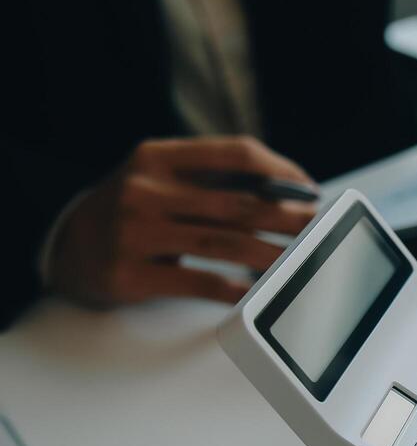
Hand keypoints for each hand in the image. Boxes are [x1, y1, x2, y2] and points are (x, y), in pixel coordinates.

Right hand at [47, 136, 316, 307]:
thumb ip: (213, 178)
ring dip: (272, 254)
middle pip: (237, 203)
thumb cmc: (133, 211)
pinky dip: (235, 288)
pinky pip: (199, 282)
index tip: (308, 190)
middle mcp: (144, 190)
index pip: (235, 153)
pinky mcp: (131, 273)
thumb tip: (289, 192)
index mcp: (157, 157)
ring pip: (224, 244)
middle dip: (287, 217)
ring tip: (301, 261)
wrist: (69, 248)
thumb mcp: (161, 178)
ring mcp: (134, 232)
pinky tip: (258, 291)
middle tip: (317, 227)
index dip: (280, 171)